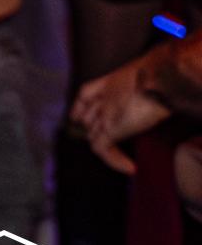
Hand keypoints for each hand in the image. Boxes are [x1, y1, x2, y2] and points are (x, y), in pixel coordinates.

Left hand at [71, 60, 171, 174]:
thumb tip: (164, 94)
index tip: (80, 117)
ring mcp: (104, 113)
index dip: (82, 107)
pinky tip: (130, 168)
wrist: (159, 78)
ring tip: (123, 159)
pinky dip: (114, 161)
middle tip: (113, 144)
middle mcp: (103, 97)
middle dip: (95, 130)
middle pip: (88, 118)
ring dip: (107, 147)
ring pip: (92, 134)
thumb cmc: (162, 75)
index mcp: (111, 82)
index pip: (85, 95)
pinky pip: (101, 149)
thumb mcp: (152, 78)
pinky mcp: (110, 128)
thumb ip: (149, 86)